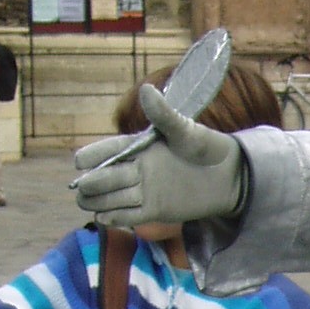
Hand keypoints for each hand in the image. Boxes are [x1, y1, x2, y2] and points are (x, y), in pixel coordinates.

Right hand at [72, 84, 246, 228]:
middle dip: (94, 182)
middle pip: (108, 176)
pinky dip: (117, 217)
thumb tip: (147, 89)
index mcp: (139, 146)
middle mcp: (137, 168)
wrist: (229, 176)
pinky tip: (103, 218)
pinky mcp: (155, 210)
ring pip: (115, 197)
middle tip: (82, 187)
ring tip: (85, 203)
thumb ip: (164, 115)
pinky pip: (131, 215)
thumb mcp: (185, 130)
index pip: (110, 150)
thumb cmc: (206, 147)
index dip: (94, 155)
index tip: (80, 161)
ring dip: (99, 201)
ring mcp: (145, 190)